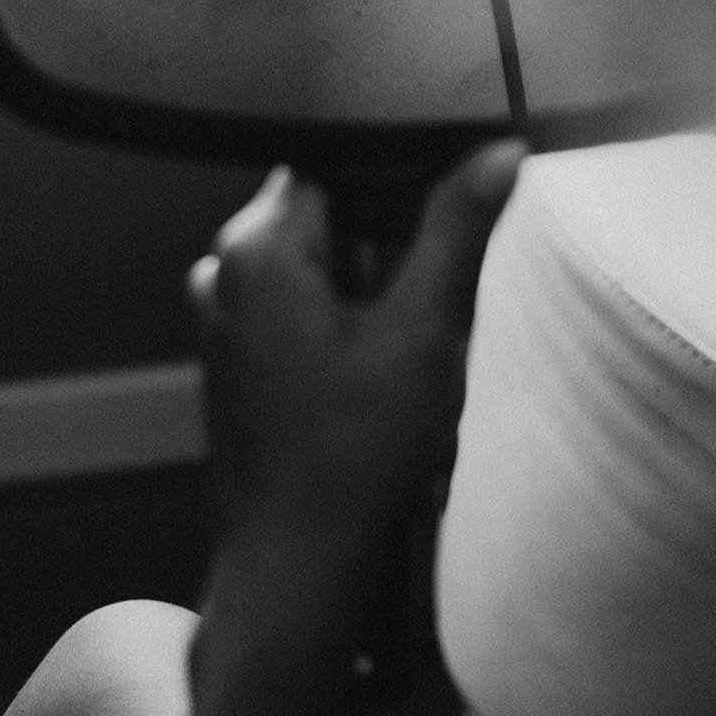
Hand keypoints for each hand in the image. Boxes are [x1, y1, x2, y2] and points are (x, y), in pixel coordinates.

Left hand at [188, 142, 524, 539]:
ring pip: (308, 275)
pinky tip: (366, 383)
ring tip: (395, 352)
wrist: (297, 563)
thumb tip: (499, 152)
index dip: (391, 201)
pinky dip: (330, 333)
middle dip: (376, 256)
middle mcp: (220, 276)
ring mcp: (217, 325)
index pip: (335, 176)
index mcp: (255, 250)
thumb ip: (456, 234)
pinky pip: (288, 318)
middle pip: (320, 226)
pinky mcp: (230, 368)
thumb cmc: (355, 451)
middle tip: (416, 314)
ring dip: (356, 299)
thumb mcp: (422, 333)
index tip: (429, 246)